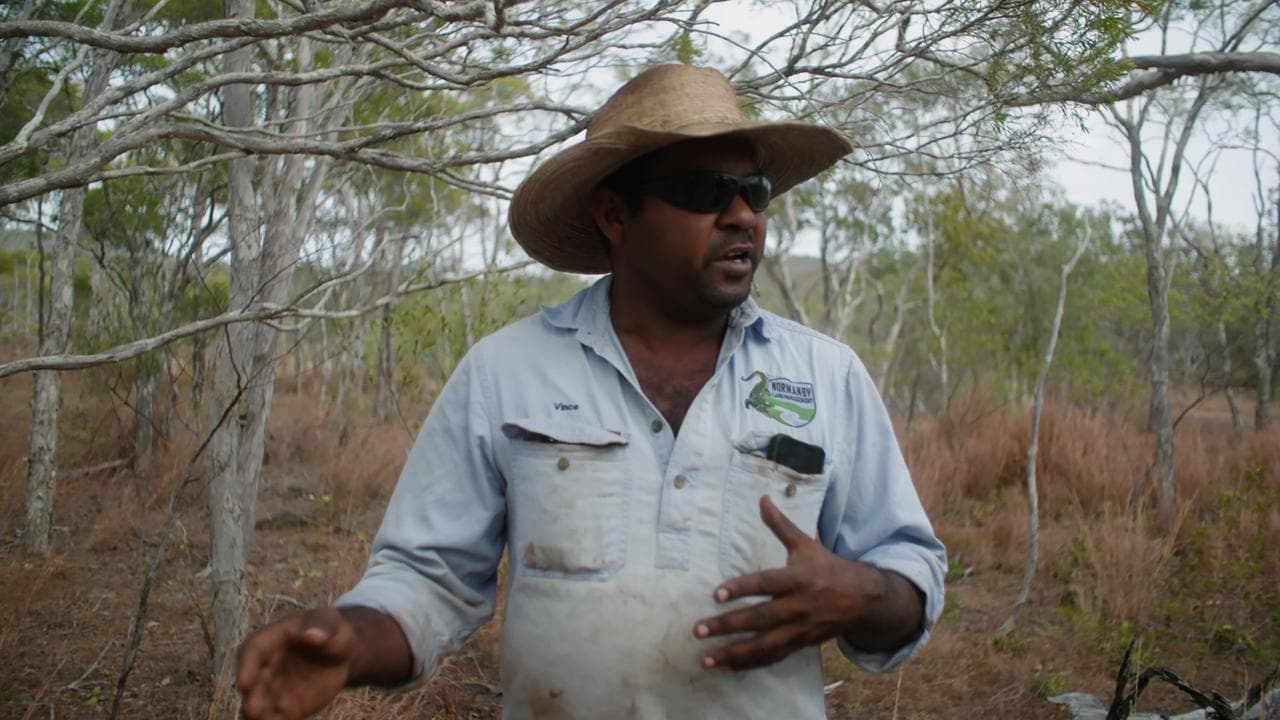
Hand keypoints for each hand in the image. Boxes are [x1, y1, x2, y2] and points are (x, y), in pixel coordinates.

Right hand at [237, 608, 355, 719]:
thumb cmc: (330, 630)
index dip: (246, 668)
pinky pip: (277, 718)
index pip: (252, 652)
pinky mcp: (286, 708)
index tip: (244, 683)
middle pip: (253, 683)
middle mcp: (266, 668)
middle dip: (252, 697)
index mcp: (270, 641)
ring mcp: (274, 689)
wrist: (339, 652)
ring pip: (260, 705)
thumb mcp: (330, 622)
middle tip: (254, 710)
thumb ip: (322, 626)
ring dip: (258, 715)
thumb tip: (311, 635)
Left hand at [692, 495, 920, 670]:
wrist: (863, 600)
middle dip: (727, 625)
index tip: (716, 593)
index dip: (741, 588)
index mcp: (798, 579)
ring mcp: (799, 629)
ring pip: (763, 646)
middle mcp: (798, 606)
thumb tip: (762, 498)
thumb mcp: (806, 544)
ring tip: (705, 658)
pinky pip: (771, 658)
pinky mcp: (799, 645)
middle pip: (759, 618)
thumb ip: (781, 525)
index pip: (765, 584)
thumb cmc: (828, 568)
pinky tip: (725, 666)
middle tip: (698, 629)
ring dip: (733, 654)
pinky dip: (748, 664)